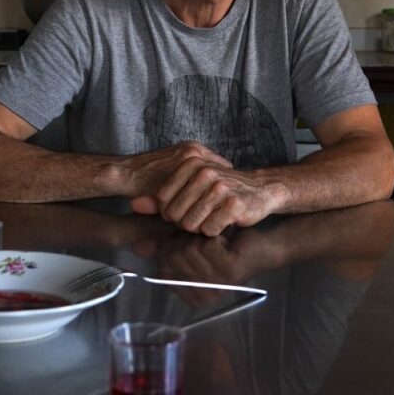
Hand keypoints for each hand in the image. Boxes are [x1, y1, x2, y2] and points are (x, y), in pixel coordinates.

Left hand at [129, 146, 282, 235]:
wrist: (260, 190)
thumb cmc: (220, 190)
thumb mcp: (188, 188)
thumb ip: (158, 198)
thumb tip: (134, 205)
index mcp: (190, 162)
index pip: (163, 199)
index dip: (170, 212)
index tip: (185, 209)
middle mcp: (204, 172)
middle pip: (176, 214)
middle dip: (185, 221)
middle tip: (200, 216)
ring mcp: (220, 187)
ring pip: (192, 224)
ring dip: (200, 228)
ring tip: (211, 218)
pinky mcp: (234, 204)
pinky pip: (210, 230)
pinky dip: (214, 231)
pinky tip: (223, 222)